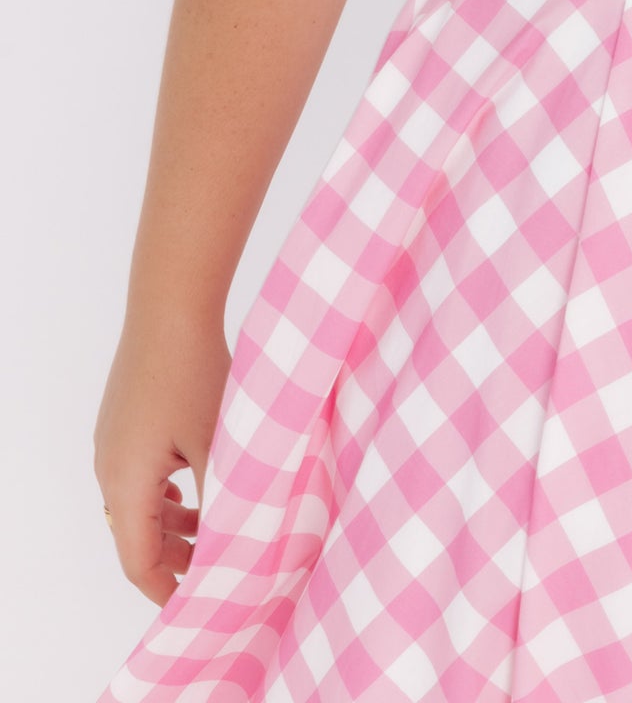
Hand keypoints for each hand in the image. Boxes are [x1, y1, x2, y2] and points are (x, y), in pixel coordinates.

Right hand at [93, 308, 231, 605]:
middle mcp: (109, 468)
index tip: (201, 602)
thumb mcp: (219, 443)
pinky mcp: (121, 419)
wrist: (170, 308)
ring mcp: (111, 442)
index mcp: (127, 484)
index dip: (167, 590)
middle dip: (175, 557)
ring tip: (217, 526)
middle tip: (220, 566)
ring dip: (172, 523)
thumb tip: (243, 540)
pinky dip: (165, 492)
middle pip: (135, 535)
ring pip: (136, 504)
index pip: (138, 561)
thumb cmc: (195, 374)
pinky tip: (199, 485)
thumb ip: (226, 497)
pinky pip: (137, 475)